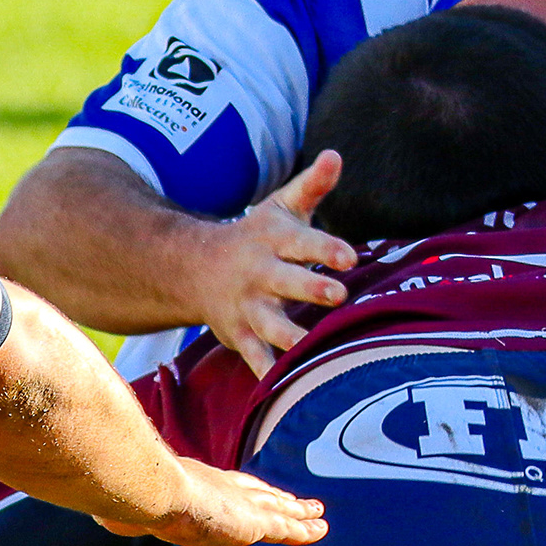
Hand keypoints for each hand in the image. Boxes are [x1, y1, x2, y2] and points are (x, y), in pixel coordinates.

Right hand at [111, 455, 328, 545]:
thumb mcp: (130, 505)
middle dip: (279, 497)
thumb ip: (124, 513)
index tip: (259, 491)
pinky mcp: (253, 522)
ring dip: (300, 511)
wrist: (150, 489)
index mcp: (198, 483)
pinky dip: (304, 529)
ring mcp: (240, 504)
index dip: (247, 490)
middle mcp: (224, 489)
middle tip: (299, 500)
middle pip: (260, 493)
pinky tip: (321, 530)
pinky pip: (286, 527)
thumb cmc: (134, 494)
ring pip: (279, 508)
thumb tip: (105, 519)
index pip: (230, 487)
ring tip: (319, 513)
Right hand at [192, 152, 358, 374]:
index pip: (302, 241)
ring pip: (269, 324)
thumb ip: (312, 186)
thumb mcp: (280, 207)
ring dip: (290, 335)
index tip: (352, 256)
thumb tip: (337, 155)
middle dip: (310, 287)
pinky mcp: (240, 336)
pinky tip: (286, 391)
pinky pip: (255, 357)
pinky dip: (268, 373)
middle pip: (286, 281)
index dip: (326, 247)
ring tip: (312, 348)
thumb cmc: (257, 236)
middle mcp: (259, 274)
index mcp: (273, 240)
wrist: (193, 268)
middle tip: (339, 294)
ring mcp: (248, 307)